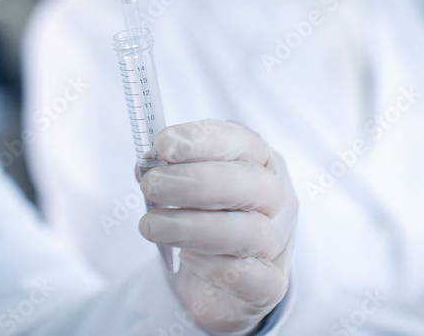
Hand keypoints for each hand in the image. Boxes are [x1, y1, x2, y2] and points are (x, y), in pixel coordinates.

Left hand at [139, 120, 296, 334]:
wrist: (224, 276)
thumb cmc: (208, 215)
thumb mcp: (190, 184)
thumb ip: (170, 170)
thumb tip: (146, 164)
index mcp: (260, 160)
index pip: (240, 141)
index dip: (202, 141)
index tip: (163, 144)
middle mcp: (277, 197)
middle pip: (249, 183)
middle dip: (194, 182)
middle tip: (151, 185)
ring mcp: (278, 241)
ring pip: (248, 231)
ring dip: (191, 226)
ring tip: (151, 225)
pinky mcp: (270, 283)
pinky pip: (247, 275)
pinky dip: (211, 266)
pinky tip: (186, 258)